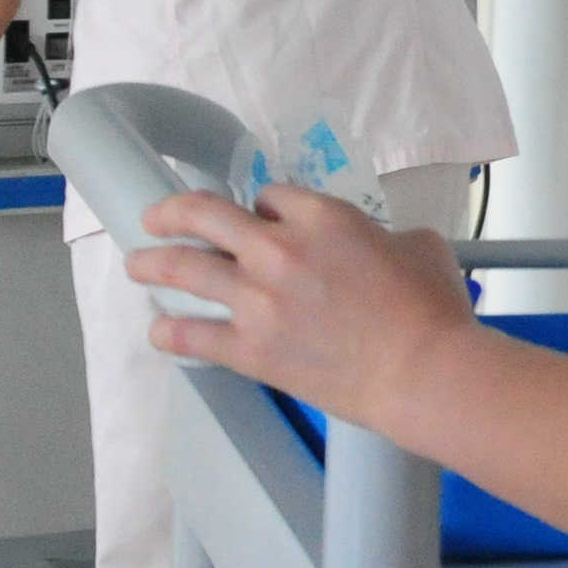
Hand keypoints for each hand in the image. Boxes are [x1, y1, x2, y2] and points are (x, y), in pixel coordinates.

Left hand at [132, 187, 469, 425]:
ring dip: (152, 262)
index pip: (267, 195)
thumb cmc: (430, 309)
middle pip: (204, 214)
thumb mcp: (417, 245)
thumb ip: (382, 235)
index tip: (256, 217)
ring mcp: (257, 301)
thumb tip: (376, 248)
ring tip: (136, 263)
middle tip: (155, 217)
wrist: (422, 371)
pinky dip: (169, 331)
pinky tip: (159, 328)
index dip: (259, 205)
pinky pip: (192, 335)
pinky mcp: (250, 349)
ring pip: (184, 269)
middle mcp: (277, 249)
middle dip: (172, 212)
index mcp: (320, 215)